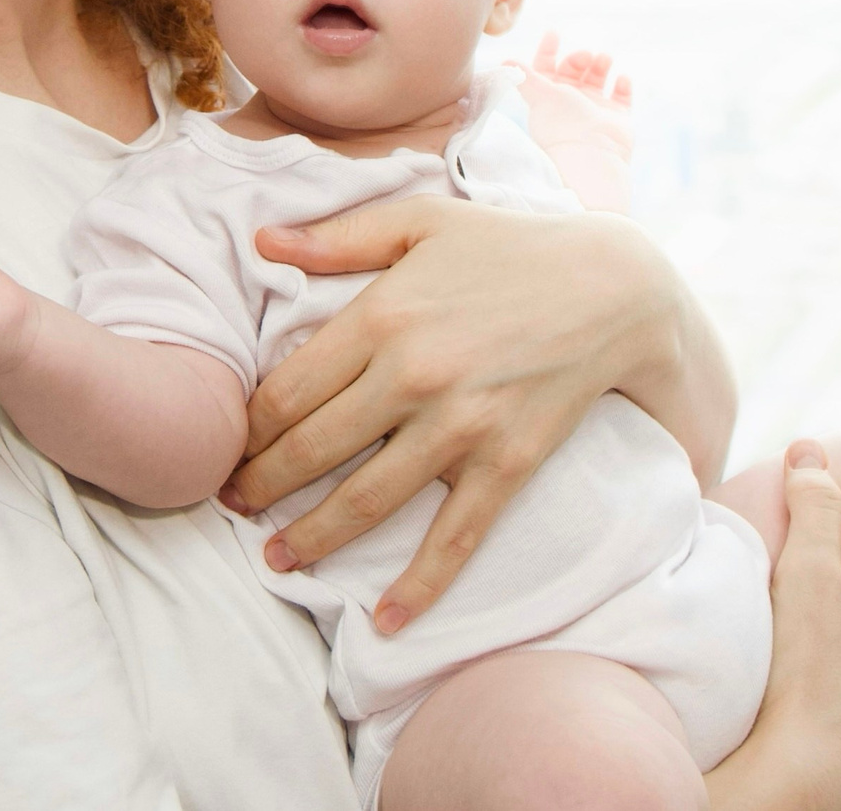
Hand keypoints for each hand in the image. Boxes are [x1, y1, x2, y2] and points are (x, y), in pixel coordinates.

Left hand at [220, 196, 729, 629]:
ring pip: (367, 500)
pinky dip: (420, 584)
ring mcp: (461, 426)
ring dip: (313, 539)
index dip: (248, 430)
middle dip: (262, 487)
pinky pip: (456, 536)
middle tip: (233, 507)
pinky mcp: (507, 463)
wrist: (613, 287)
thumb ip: (336, 236)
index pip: (288, 391)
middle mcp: (413, 376)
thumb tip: (261, 240)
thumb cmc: (508, 247)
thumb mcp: (419, 222)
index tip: (228, 448)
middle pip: (313, 450)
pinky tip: (386, 619)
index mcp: (381, 317)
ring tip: (277, 561)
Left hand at [510, 30, 632, 161]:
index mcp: (548, 98)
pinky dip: (623, 85)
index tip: (553, 32)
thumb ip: (525, 77)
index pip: (546, 69)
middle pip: (573, 71)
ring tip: (604, 59)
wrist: (592, 155)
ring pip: (598, 79)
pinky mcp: (617, 119)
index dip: (547, 50)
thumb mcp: (541, 95)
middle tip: (585, 55)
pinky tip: (622, 78)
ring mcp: (595, 110)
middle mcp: (571, 103)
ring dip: (601, 65)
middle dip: (578, 58)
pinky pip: (622, 96)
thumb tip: (506, 60)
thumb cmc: (563, 124)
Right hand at [705, 442, 840, 810]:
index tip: (807, 541)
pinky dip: (822, 670)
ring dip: (828, 631)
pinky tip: (793, 674)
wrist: (806, 771)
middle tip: (788, 582)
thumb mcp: (808, 570)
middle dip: (837, 586)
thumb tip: (810, 448)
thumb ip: (814, 507)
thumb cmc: (810, 669)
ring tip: (785, 628)